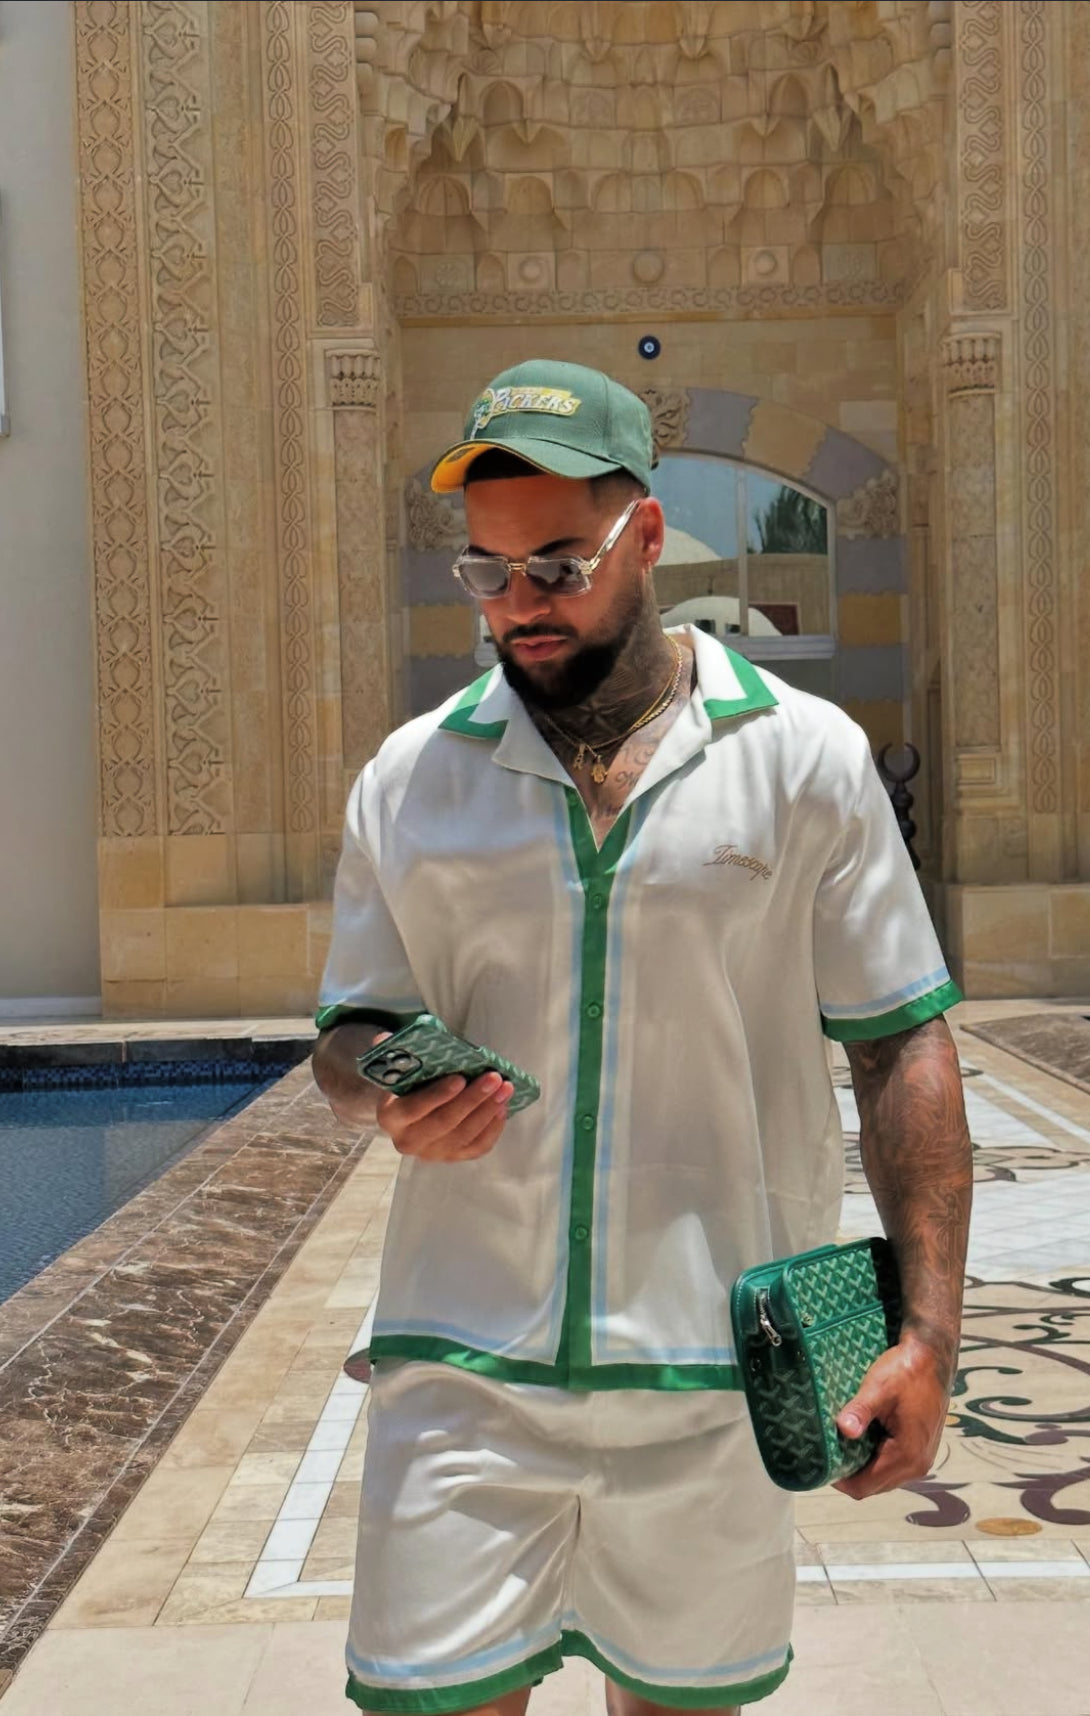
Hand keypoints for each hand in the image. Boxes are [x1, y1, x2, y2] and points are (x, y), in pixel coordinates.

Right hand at [377, 1059, 513, 1160]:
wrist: (411, 1112)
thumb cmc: (408, 1085)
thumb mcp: (396, 1068)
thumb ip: (392, 1054)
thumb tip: (384, 1037)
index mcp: (390, 1117)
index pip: (413, 1109)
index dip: (437, 1095)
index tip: (460, 1078)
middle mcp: (408, 1141)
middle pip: (444, 1123)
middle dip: (472, 1100)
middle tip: (494, 1078)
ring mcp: (431, 1153)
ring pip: (464, 1135)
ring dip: (488, 1111)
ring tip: (505, 1088)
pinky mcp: (452, 1158)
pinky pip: (476, 1148)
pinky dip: (493, 1128)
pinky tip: (502, 1108)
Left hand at [832, 1332, 949, 1498]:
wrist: (932, 1358)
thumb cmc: (906, 1371)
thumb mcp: (878, 1388)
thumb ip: (861, 1411)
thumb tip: (844, 1430)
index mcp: (908, 1455)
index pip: (865, 1486)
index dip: (840, 1480)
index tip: (821, 1462)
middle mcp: (918, 1465)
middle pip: (873, 1486)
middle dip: (850, 1473)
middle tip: (829, 1450)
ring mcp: (921, 1459)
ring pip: (883, 1477)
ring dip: (863, 1465)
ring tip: (843, 1443)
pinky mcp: (921, 1449)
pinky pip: (893, 1466)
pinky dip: (875, 1458)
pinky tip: (863, 1437)